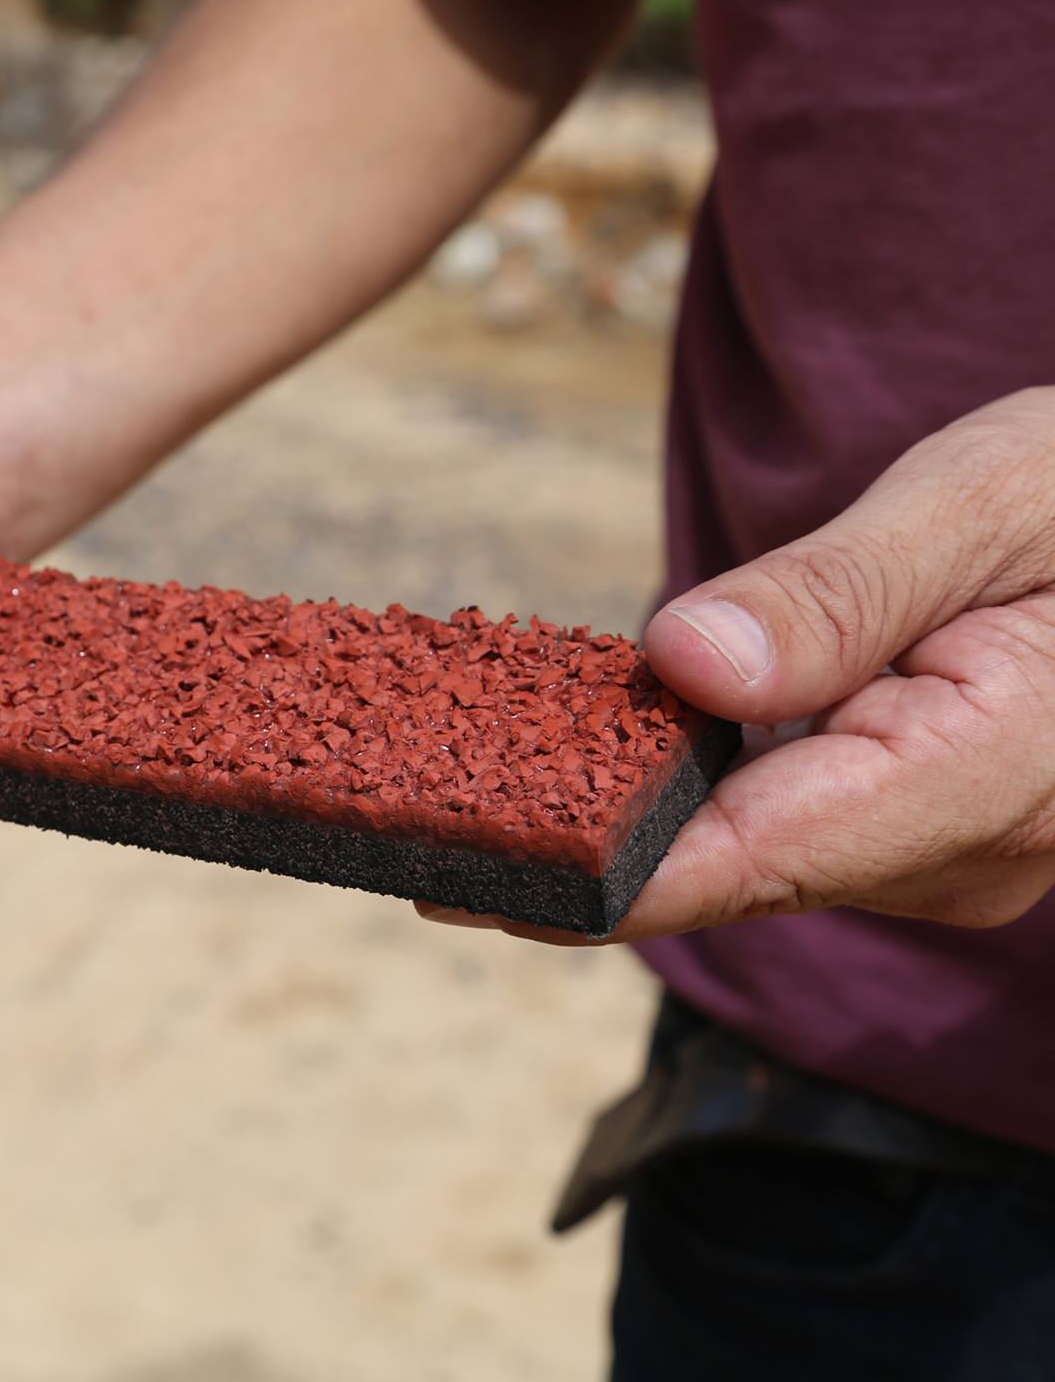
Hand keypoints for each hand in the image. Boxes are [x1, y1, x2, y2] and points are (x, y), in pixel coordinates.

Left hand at [427, 388, 1054, 942]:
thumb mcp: (987, 501)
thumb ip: (843, 594)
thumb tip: (686, 665)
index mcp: (990, 775)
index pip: (755, 857)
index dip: (599, 880)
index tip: (463, 878)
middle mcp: (954, 852)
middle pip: (720, 869)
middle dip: (561, 852)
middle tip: (392, 819)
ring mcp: (927, 856)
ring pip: (729, 855)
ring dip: (594, 827)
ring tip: (433, 796)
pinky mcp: (897, 830)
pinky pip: (757, 825)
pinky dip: (655, 797)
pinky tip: (547, 770)